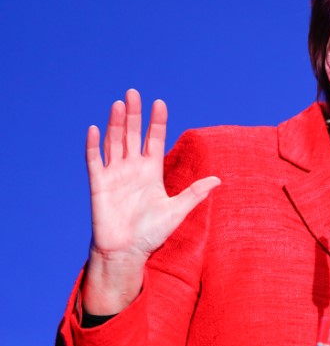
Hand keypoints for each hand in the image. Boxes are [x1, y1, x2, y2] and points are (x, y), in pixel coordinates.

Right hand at [82, 89, 219, 314]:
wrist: (127, 253)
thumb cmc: (152, 233)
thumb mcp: (177, 211)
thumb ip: (194, 194)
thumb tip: (218, 180)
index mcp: (151, 171)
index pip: (154, 139)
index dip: (157, 122)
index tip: (160, 103)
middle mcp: (132, 168)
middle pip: (133, 135)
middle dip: (134, 114)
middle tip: (134, 92)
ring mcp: (115, 175)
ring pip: (115, 142)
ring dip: (116, 124)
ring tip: (119, 104)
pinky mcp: (99, 185)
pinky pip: (95, 162)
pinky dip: (94, 146)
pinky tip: (95, 129)